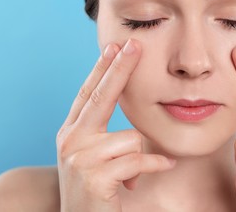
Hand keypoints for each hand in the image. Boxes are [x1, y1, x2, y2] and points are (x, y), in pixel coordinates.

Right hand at [56, 39, 175, 211]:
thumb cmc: (94, 189)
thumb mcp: (94, 156)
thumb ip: (107, 135)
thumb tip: (133, 122)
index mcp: (72, 131)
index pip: (90, 93)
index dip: (103, 68)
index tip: (116, 46)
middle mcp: (71, 139)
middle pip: (101, 96)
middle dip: (119, 68)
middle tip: (133, 45)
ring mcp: (80, 157)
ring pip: (129, 138)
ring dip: (139, 157)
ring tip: (133, 175)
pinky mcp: (94, 176)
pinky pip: (137, 159)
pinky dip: (153, 164)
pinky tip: (164, 166)